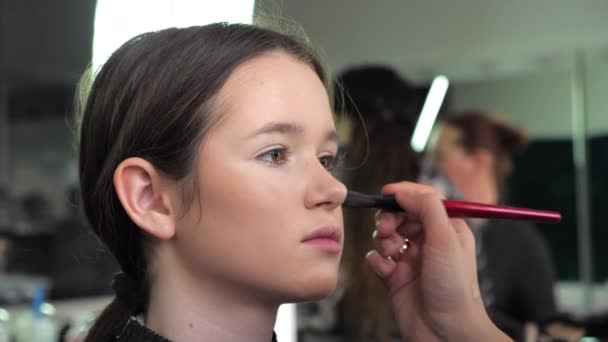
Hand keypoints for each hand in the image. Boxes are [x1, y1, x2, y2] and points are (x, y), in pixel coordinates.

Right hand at [366, 182, 509, 341]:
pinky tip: (385, 269)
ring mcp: (411, 260)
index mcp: (447, 229)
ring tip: (391, 252)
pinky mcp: (396, 278)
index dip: (405, 193)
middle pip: (401, 215)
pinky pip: (377, 259)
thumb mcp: (446, 238)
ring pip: (386, 235)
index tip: (387, 193)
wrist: (446, 331)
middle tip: (387, 229)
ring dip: (383, 240)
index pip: (424, 199)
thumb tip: (405, 192)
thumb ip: (426, 208)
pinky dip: (377, 261)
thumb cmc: (454, 287)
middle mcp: (429, 242)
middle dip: (390, 219)